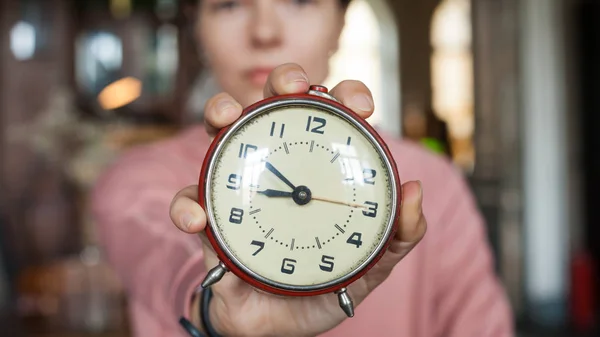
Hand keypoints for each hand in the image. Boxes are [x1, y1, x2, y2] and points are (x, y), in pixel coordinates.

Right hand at [170, 63, 426, 336]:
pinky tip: (198, 220)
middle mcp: (279, 167)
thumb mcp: (370, 263)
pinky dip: (188, 205)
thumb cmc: (322, 286)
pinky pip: (190, 200)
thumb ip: (398, 234)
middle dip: (283, 81)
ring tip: (227, 117)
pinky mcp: (211, 217)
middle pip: (276, 105)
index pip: (331, 117)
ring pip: (224, 131)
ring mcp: (242, 186)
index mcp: (319, 170)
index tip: (359, 105)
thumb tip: (414, 189)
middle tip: (293, 86)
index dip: (345, 96)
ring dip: (221, 111)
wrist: (277, 328)